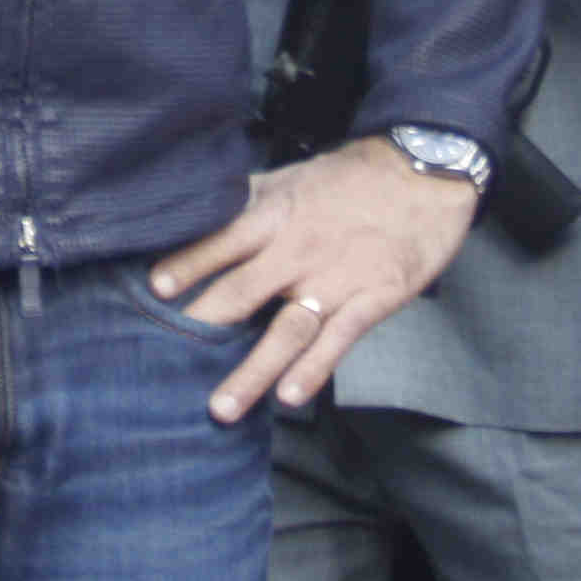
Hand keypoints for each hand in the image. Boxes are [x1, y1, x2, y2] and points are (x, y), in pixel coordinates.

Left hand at [152, 135, 477, 422]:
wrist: (425, 172)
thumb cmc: (351, 178)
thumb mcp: (292, 178)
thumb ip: (245, 201)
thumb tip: (194, 211)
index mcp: (275, 215)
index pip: (221, 240)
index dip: (188, 263)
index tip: (155, 289)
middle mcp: (298, 249)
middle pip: (242, 292)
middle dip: (205, 328)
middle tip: (166, 363)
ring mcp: (336, 278)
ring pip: (286, 329)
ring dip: (253, 371)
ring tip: (222, 408)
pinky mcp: (374, 298)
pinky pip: (338, 339)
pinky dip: (314, 368)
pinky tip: (291, 396)